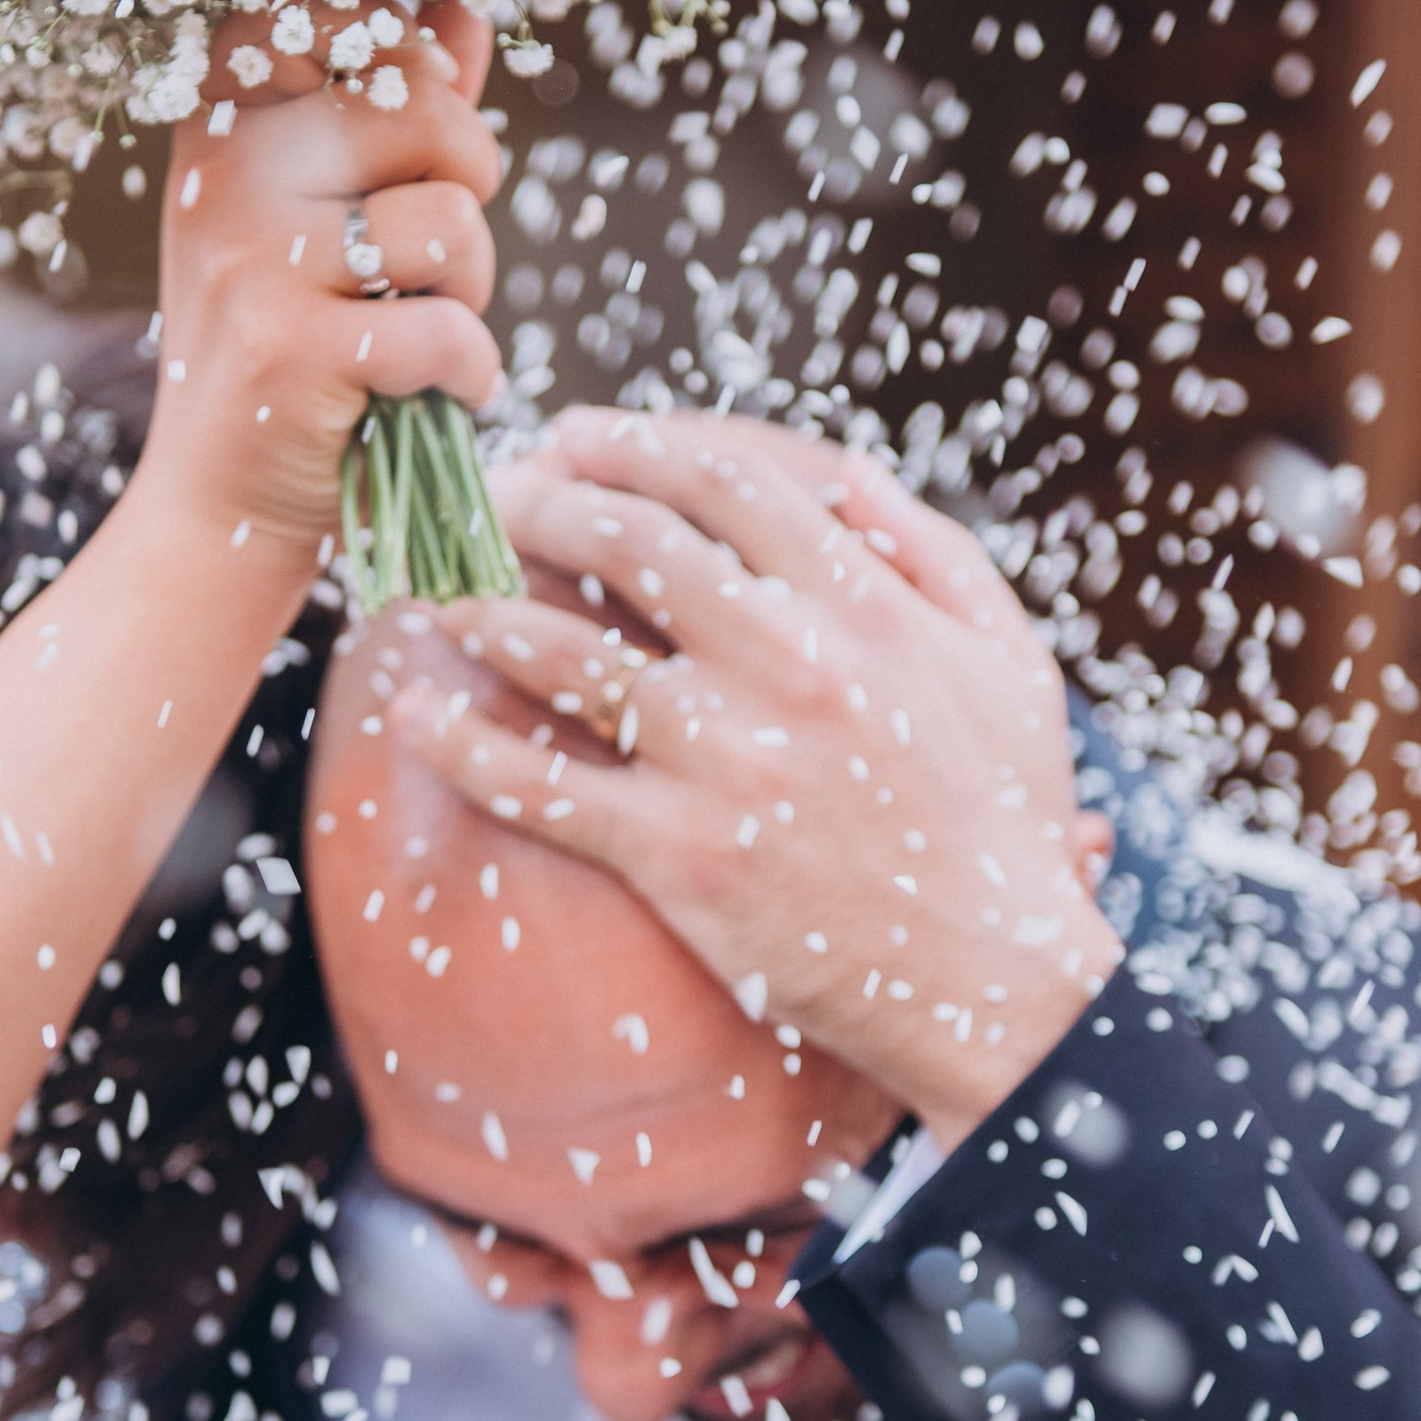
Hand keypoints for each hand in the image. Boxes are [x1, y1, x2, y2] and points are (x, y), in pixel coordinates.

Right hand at [143, 0, 506, 568]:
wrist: (219, 503)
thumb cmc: (292, 346)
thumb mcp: (326, 212)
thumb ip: (398, 105)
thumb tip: (463, 5)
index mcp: (225, 118)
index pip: (333, 10)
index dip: (407, 59)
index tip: (404, 142)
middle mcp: (225, 169)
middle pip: (426, 108)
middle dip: (469, 187)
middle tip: (430, 260)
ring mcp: (251, 256)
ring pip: (453, 221)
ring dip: (472, 292)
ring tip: (420, 331)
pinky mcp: (291, 350)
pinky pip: (450, 327)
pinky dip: (470, 374)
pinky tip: (432, 392)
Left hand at [388, 409, 1121, 1147]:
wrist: (997, 984)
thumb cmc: (1007, 818)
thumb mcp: (1007, 660)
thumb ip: (929, 552)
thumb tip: (845, 473)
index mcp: (862, 602)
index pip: (718, 477)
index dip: (628, 441)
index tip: (573, 437)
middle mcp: (785, 661)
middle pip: (623, 540)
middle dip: (536, 501)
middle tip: (486, 499)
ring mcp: (723, 758)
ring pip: (562, 651)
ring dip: (478, 608)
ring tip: (434, 593)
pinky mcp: (676, 854)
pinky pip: (539, 786)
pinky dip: (460, 744)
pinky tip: (413, 717)